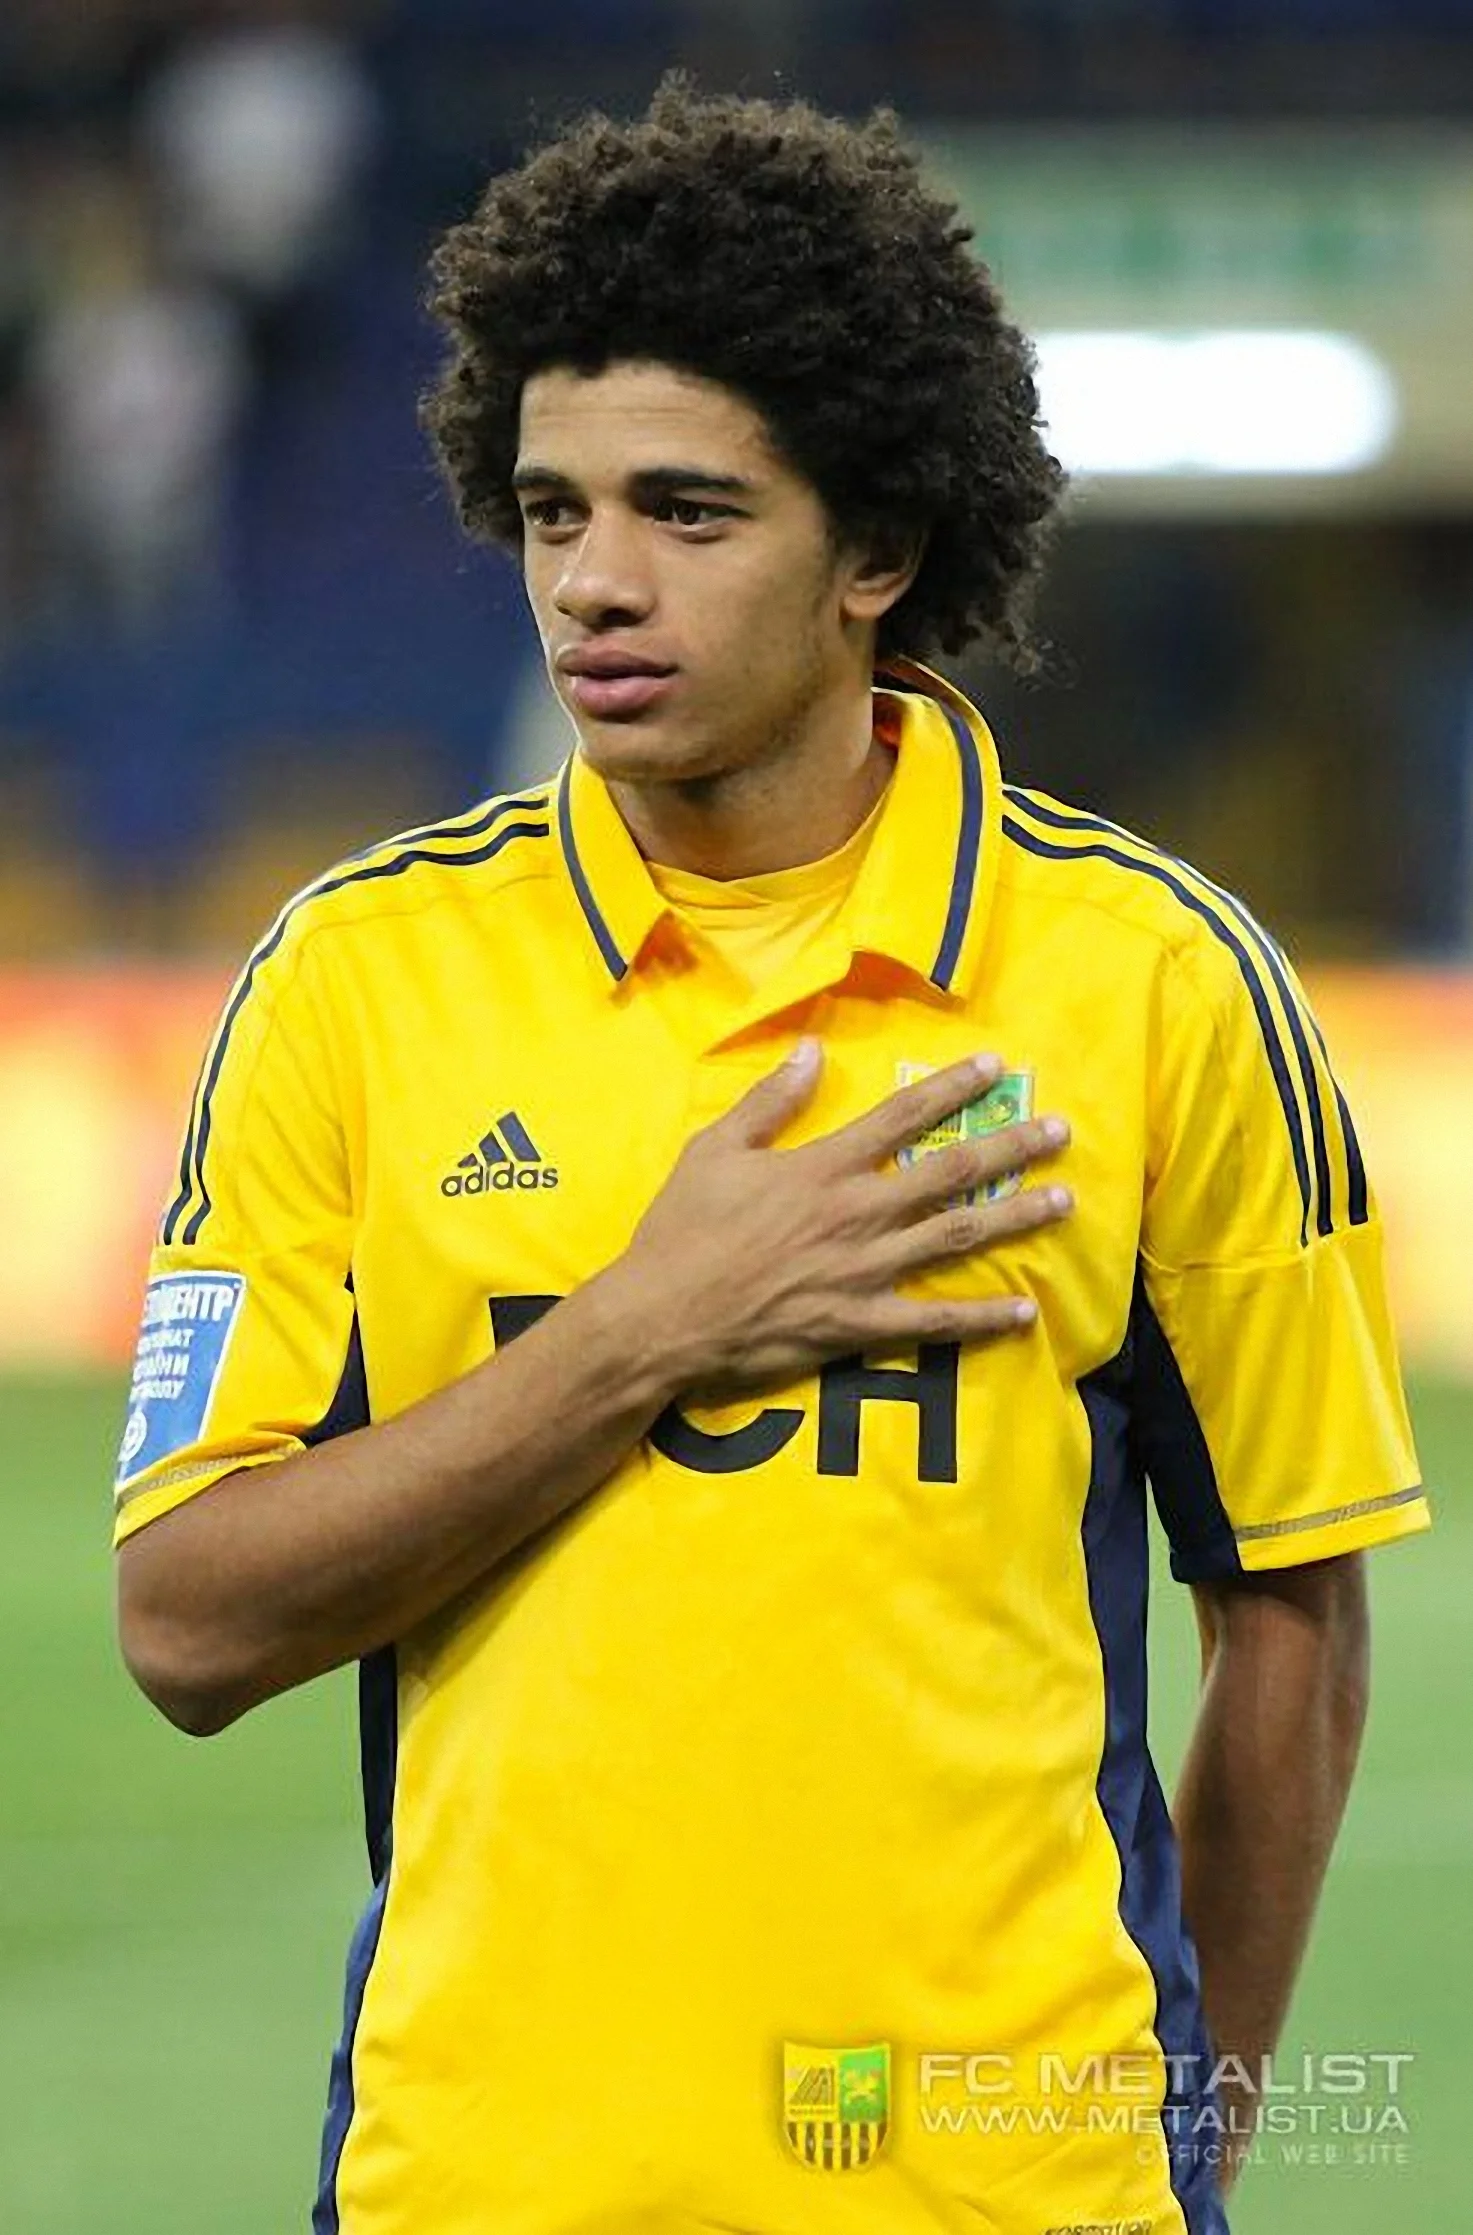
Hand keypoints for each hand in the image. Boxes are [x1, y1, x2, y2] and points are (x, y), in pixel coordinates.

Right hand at [614, 1040, 1071, 1397]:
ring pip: (956, 1238)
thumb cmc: (681, 1230)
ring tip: (1062, 1200)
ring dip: (1015, 1217)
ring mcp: (864, 1272)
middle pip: (950, 1174)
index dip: (953, 1089)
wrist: (662, 1317)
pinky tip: (1025, 1311)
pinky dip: (982, 1318)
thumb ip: (769, 1101)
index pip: (902, 1117)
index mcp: (822, 1167)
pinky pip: (934, 1322)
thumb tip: (811, 1050)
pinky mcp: (859, 1326)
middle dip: (1010, 1147)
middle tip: (1059, 1131)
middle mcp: (856, 1214)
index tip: (996, 1068)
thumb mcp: (714, 1149)